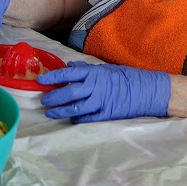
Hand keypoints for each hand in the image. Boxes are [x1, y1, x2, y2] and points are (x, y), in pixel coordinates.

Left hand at [38, 61, 170, 122]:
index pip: (67, 74)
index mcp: (93, 73)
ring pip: (76, 107)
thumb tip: (69, 67)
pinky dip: (77, 118)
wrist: (146, 90)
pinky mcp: (107, 114)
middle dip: (53, 97)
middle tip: (43, 100)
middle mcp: (95, 87)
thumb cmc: (124, 77)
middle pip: (68, 92)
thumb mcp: (104, 68)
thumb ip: (85, 69)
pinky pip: (88, 118)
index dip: (52, 77)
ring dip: (61, 111)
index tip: (40, 80)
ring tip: (50, 113)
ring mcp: (101, 101)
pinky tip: (71, 118)